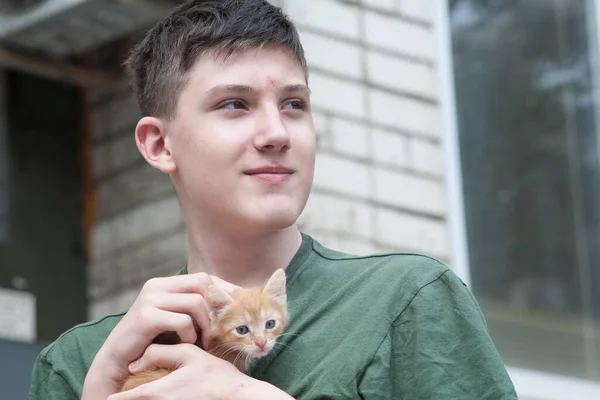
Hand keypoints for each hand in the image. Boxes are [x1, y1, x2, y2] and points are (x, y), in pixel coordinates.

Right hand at [81, 272, 238, 399]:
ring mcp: (150, 298)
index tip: (237, 310)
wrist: (117, 362)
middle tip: (221, 327)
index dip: (223, 292)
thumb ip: (195, 311)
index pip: (204, 278)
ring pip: (196, 301)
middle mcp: (157, 285)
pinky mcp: (145, 315)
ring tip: (206, 341)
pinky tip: (189, 344)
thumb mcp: (177, 322)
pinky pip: (182, 321)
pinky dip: (190, 335)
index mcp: (166, 284)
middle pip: (202, 282)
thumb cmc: (152, 343)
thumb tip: (231, 303)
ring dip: (206, 324)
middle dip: (217, 305)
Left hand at [106, 343, 294, 399]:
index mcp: (157, 392)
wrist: (238, 396)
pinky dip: (154, 399)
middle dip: (125, 398)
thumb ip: (161, 353)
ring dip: (139, 398)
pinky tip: (162, 393)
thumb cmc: (216, 376)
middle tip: (114, 395)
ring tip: (132, 393)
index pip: (126, 399)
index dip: (114, 398)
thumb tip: (138, 360)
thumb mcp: (189, 356)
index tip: (103, 398)